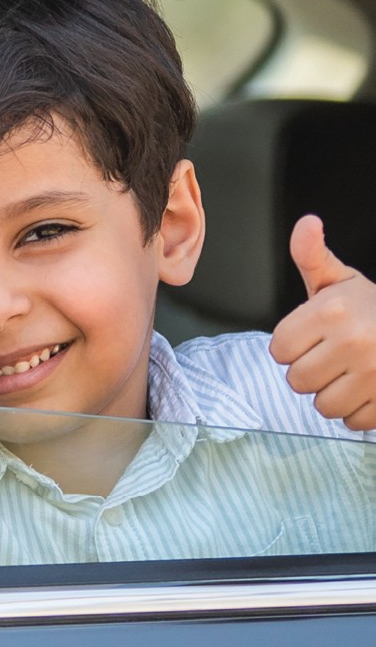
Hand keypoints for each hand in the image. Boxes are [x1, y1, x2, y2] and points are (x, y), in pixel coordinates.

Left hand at [269, 215, 375, 428]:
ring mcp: (374, 374)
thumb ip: (312, 257)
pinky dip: (358, 410)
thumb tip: (307, 224)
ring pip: (323, 406)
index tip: (314, 337)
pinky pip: (353, 422)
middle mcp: (353, 341)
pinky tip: (368, 388)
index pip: (279, 350)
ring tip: (350, 372)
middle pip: (297, 381)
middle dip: (311, 371)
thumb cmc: (372, 308)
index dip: (293, 346)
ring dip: (333, 395)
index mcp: (332, 310)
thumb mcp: (341, 280)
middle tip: (333, 356)